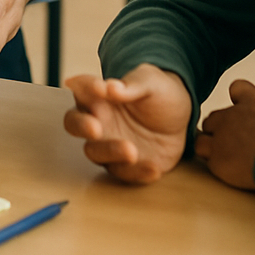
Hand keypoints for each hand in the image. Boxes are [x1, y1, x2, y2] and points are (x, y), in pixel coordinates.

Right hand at [63, 64, 191, 182]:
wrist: (180, 118)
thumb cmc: (158, 92)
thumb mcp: (150, 82)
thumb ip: (131, 86)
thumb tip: (110, 87)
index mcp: (98, 96)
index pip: (81, 90)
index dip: (86, 88)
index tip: (101, 87)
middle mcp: (98, 120)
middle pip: (74, 124)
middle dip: (81, 126)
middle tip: (95, 128)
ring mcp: (110, 144)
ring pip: (94, 152)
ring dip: (110, 152)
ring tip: (132, 150)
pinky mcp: (127, 165)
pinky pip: (125, 173)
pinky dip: (136, 173)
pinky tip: (153, 167)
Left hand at [194, 79, 254, 189]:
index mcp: (252, 104)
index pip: (238, 88)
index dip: (239, 98)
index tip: (241, 105)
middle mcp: (231, 117)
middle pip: (212, 119)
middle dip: (220, 131)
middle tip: (237, 146)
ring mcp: (221, 139)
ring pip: (202, 141)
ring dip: (211, 149)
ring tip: (228, 161)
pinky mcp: (218, 161)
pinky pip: (209, 163)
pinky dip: (219, 168)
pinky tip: (234, 174)